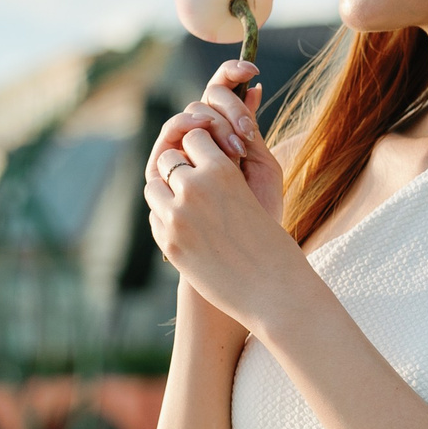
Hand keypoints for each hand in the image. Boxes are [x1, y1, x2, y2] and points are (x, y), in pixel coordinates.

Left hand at [142, 126, 311, 331]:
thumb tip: (199, 154)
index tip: (210, 159)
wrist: (273, 291)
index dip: (201, 147)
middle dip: (180, 166)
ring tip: (187, 203)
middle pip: (168, 157)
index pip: (194, 137)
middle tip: (196, 180)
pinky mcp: (169, 242)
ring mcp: (176, 217)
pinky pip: (155, 214)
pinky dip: (165, 215)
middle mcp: (194, 189)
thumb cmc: (273, 242)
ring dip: (167, 189)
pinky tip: (187, 227)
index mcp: (222, 172)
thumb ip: (223, 175)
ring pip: (153, 185)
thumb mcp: (253, 195)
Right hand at [146, 61, 284, 218]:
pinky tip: (203, 135)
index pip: (222, 91)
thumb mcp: (262, 165)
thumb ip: (252, 130)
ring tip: (234, 142)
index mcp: (226, 131)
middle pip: (205, 99)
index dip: (232, 72)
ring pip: (187, 115)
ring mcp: (181, 151)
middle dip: (228, 108)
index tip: (252, 69)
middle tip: (247, 134)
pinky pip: (169, 137)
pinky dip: (186, 129)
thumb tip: (253, 86)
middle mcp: (201, 137)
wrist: (244, 251)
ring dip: (210, 121)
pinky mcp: (164, 167)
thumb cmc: (259, 210)